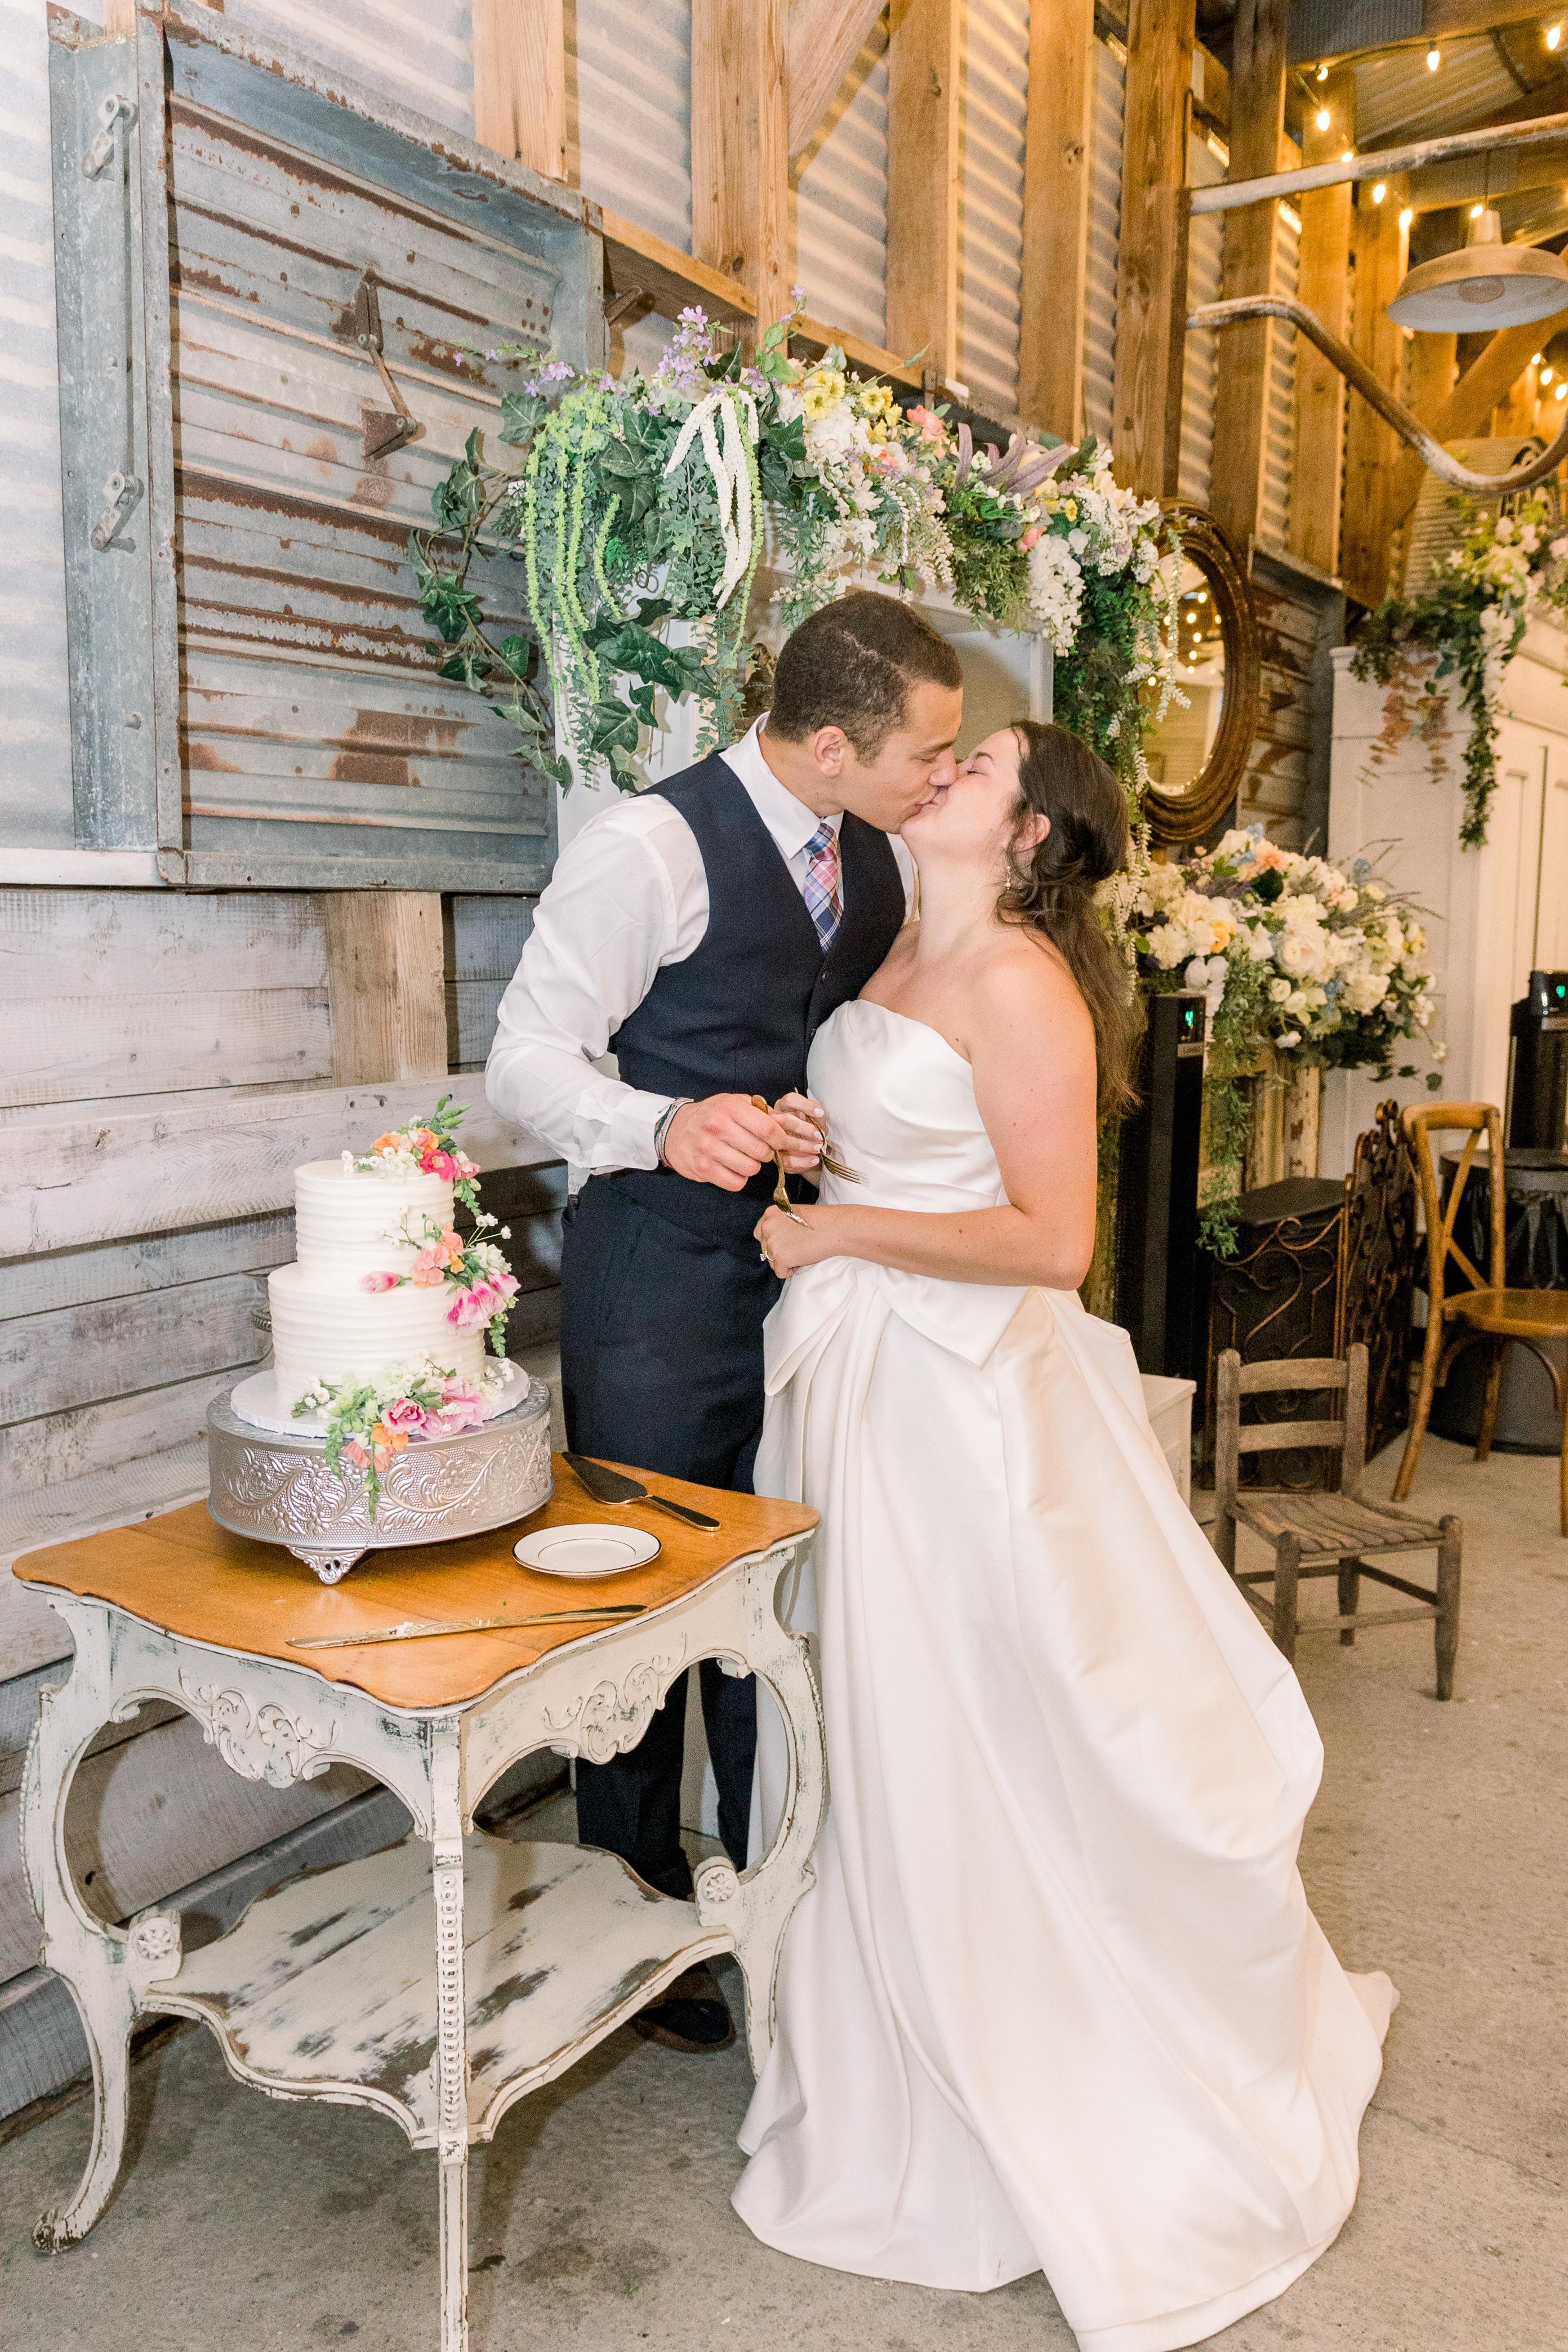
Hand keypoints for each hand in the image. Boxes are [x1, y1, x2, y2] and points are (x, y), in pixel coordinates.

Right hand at [663, 1094, 787, 1191]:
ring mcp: (708, 1149)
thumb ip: (761, 1111)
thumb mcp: (734, 1103)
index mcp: (729, 1107)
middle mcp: (717, 1127)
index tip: (779, 1142)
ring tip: (744, 1159)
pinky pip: (736, 1183)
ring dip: (752, 1167)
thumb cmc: (711, 1116)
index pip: (767, 1128)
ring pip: (750, 1169)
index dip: (780, 1139)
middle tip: (760, 1151)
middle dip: (766, 1154)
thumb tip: (785, 1122)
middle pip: (760, 1151)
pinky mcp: (702, 1168)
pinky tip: (733, 1169)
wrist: (675, 1129)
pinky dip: (739, 1179)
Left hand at [755, 1202, 839, 1276]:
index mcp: (770, 1213)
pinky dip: (790, 1271)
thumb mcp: (794, 1215)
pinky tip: (803, 1260)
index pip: (760, 1233)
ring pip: (772, 1262)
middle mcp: (767, 1226)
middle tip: (798, 1248)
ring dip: (785, 1262)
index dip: (773, 1241)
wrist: (834, 1228)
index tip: (786, 1243)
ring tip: (803, 1253)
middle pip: (765, 1248)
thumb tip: (776, 1241)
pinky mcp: (779, 1256)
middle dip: (780, 1253)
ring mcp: (772, 1242)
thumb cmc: (821, 1221)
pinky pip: (780, 1273)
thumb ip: (781, 1225)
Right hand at [771, 1091, 826, 1174]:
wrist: (807, 1149)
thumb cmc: (810, 1131)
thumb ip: (817, 1116)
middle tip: (819, 1135)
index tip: (819, 1113)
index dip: (805, 1106)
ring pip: (782, 1142)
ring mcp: (771, 1139)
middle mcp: (774, 1120)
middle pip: (784, 1120)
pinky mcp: (775, 1156)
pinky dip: (802, 1161)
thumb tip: (819, 1115)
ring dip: (803, 1146)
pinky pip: (786, 1160)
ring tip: (818, 1148)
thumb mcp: (816, 1121)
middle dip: (804, 1128)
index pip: (790, 1100)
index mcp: (784, 1107)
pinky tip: (814, 1159)